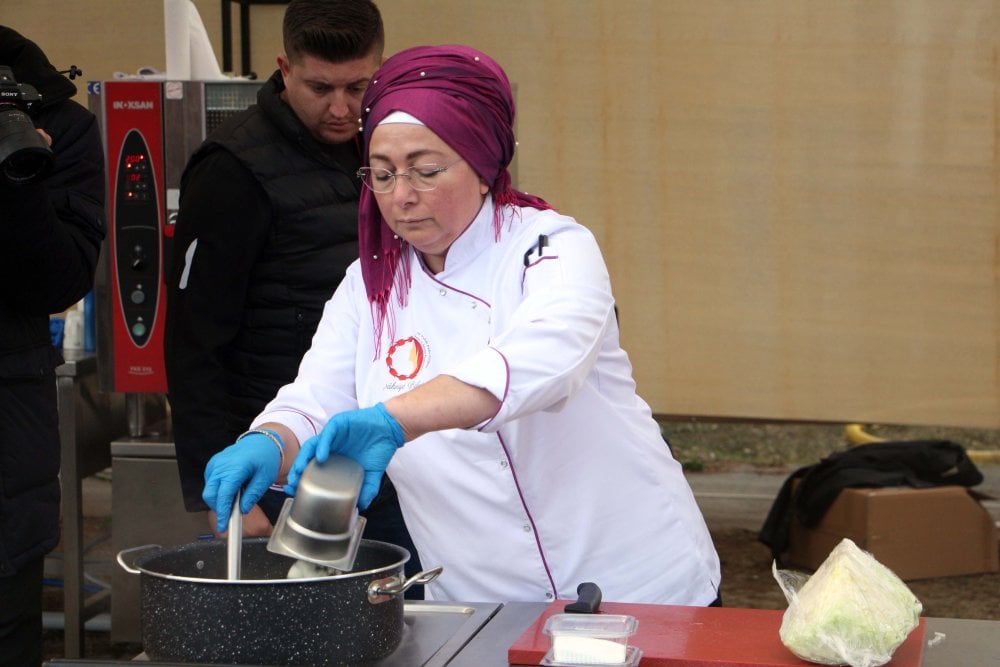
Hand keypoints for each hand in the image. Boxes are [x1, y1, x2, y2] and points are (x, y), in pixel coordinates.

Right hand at [203, 433, 280, 533]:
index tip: (224, 525)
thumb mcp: (264, 478)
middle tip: (231, 515)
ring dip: (218, 499)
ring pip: (208, 490)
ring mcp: (215, 464)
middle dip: (218, 508)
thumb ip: (253, 495)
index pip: (224, 495)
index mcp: (235, 468)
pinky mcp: (213, 464)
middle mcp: (221, 465)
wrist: (261, 441)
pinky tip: (231, 490)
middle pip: (210, 495)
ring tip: (235, 499)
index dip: (223, 512)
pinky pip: (210, 482)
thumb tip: (242, 510)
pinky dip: (217, 490)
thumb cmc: (265, 457)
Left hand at [285, 403, 403, 508]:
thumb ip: (367, 489)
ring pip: (312, 445)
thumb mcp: (372, 474)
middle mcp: (330, 447)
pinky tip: (321, 457)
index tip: (294, 491)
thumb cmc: (379, 449)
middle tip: (292, 484)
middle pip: (307, 458)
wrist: (391, 430)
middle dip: (297, 471)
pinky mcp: (339, 424)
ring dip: (304, 458)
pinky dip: (322, 445)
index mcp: (334, 459)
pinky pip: (327, 434)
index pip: (313, 469)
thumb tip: (361, 506)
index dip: (302, 479)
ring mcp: (333, 436)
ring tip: (299, 471)